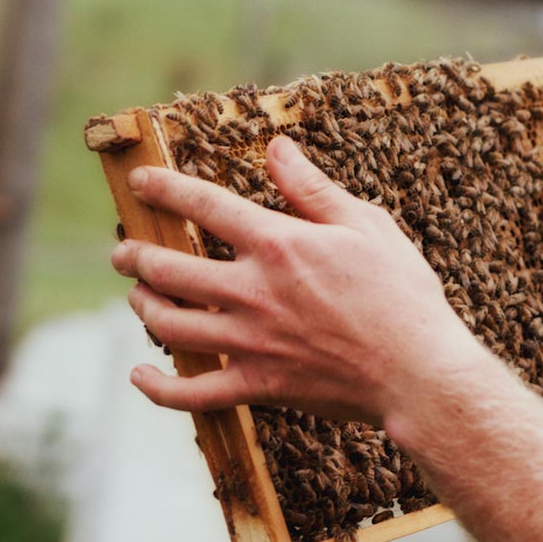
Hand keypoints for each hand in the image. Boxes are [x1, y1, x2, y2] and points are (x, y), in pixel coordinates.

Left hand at [110, 134, 485, 423]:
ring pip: (170, 325)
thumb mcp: (365, 225)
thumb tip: (276, 147)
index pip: (203, 205)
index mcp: (277, 244)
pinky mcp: (257, 385)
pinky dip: (159, 388)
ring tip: (137, 297)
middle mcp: (252, 291)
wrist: (419, 374)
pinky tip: (141, 376)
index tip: (140, 181)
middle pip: (168, 268)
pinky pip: (193, 394)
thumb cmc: (401, 295)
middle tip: (123, 252)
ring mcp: (250, 342)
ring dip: (143, 306)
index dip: (164, 188)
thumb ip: (312, 188)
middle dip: (135, 256)